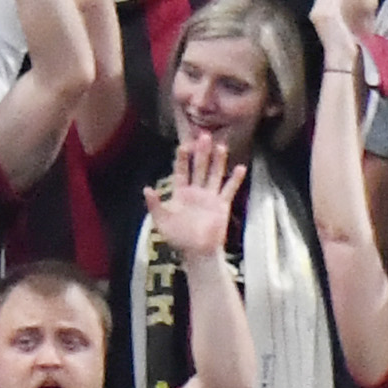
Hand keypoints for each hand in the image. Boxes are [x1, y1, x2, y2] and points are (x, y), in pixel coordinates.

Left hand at [149, 132, 241, 261]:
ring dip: (217, 161)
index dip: (182, 158)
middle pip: (199, 167)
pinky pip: (228, 189)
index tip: (183, 145)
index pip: (181, 171)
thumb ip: (155, 204)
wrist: (198, 252)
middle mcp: (196, 191)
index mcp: (180, 192)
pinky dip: (235, 179)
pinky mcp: (222, 205)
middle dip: (201, 152)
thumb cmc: (178, 238)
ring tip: (221, 146)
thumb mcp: (162, 221)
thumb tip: (147, 189)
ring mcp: (210, 197)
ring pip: (214, 174)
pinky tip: (241, 167)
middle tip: (204, 135)